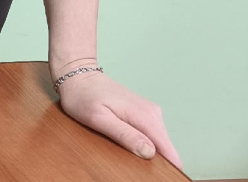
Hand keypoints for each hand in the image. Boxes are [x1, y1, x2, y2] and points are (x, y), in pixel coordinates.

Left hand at [56, 70, 180, 168]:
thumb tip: (149, 152)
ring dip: (148, 153)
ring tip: (127, 154)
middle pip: (165, 148)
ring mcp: (149, 112)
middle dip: (154, 161)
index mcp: (145, 116)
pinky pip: (151, 135)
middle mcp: (153, 113)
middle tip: (131, 165)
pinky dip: (144, 144)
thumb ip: (124, 135)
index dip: (165, 167)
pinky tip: (129, 145)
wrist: (79, 76)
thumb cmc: (83, 97)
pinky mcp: (144, 113)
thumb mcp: (99, 119)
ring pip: (159, 143)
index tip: (155, 175)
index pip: (168, 149)